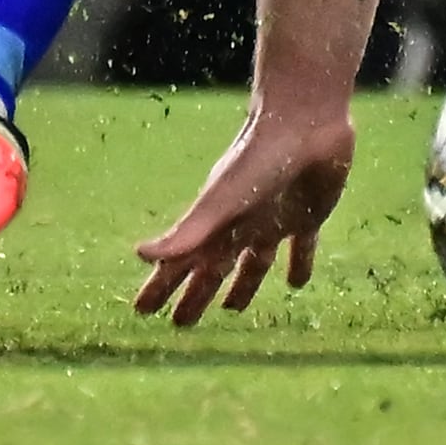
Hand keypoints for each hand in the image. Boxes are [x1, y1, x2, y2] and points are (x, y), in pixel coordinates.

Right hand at [133, 102, 352, 327]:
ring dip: (242, 286)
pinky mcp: (306, 216)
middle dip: (196, 294)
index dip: (161, 287)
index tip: (141, 311)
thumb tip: (139, 253)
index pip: (181, 264)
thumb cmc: (258, 159)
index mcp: (215, 223)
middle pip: (212, 269)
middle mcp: (239, 224)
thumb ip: (188, 232)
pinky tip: (298, 283)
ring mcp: (272, 220)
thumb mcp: (221, 200)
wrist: (304, 122)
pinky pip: (301, 248)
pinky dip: (299, 265)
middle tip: (181, 323)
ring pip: (253, 262)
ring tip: (232, 309)